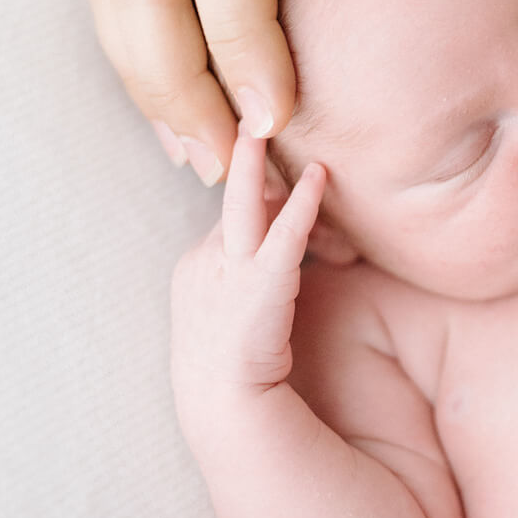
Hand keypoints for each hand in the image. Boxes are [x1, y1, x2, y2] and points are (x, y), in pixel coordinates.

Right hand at [170, 135, 324, 408]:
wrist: (224, 406)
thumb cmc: (237, 356)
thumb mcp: (234, 301)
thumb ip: (253, 264)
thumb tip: (285, 229)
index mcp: (198, 262)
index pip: (231, 208)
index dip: (260, 183)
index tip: (269, 143)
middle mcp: (204, 260)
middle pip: (229, 196)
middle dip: (236, 153)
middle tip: (247, 110)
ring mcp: (226, 273)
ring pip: (245, 206)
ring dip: (256, 164)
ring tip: (267, 122)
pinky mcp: (258, 287)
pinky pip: (283, 238)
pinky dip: (302, 205)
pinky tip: (319, 177)